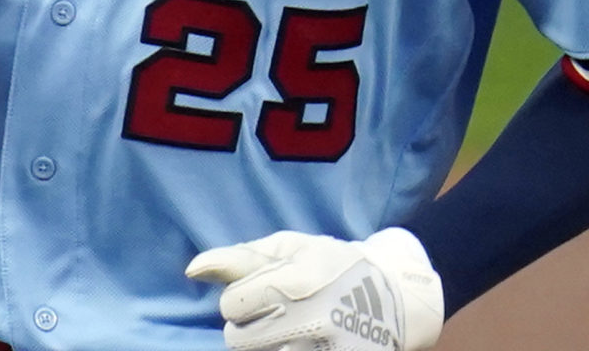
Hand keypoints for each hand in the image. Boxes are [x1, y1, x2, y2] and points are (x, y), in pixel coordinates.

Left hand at [188, 228, 444, 350]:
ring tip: (288, 335)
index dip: (241, 301)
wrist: (395, 296)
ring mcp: (327, 347)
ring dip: (269, 348)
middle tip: (274, 319)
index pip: (232, 305)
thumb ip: (240, 259)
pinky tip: (299, 344)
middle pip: (240, 341)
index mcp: (296, 279)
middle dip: (250, 329)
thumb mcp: (291, 248)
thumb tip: (193, 270)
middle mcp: (311, 316)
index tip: (259, 297)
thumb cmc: (332, 266)